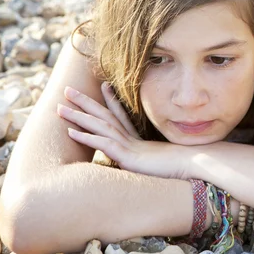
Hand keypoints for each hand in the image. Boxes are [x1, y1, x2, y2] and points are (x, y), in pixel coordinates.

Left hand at [56, 83, 188, 179]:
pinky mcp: (127, 156)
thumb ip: (160, 163)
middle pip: (105, 115)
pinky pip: (103, 144)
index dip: (111, 101)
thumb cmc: (184, 167)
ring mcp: (129, 146)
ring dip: (79, 116)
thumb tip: (161, 165)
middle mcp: (132, 139)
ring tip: (60, 107)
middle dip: (86, 102)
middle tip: (68, 90)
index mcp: (140, 140)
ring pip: (100, 126)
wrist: (194, 165)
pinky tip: (71, 132)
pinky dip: (87, 137)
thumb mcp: (167, 165)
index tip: (102, 86)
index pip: (122, 116)